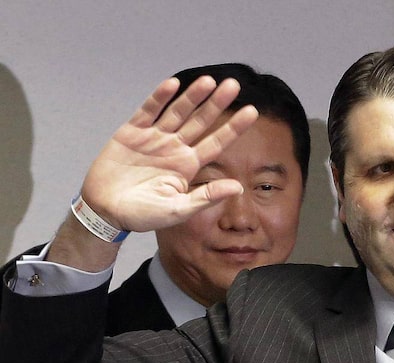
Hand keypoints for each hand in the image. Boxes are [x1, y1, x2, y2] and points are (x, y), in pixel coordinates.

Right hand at [80, 76, 258, 231]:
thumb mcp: (179, 209)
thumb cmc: (143, 215)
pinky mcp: (131, 132)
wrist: (105, 211)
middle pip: (200, 121)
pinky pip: (148, 111)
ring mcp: (154, 138)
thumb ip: (206, 197)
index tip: (252, 111)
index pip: (217, 142)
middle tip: (234, 85)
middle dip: (216, 103)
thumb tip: (238, 187)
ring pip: (177, 112)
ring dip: (192, 96)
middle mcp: (175, 148)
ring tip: (209, 81)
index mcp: (188, 165)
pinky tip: (173, 85)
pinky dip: (159, 98)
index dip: (233, 127)